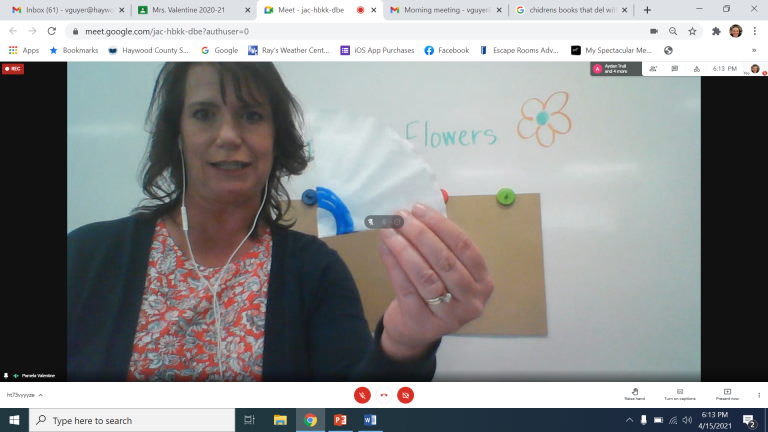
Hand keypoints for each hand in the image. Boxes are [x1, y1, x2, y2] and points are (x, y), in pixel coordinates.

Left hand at [378, 203, 493, 360]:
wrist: (416, 329)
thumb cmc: (435, 291)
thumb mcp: (447, 271)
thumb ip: (439, 246)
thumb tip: (413, 214)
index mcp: (483, 281)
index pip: (464, 246)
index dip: (440, 225)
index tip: (418, 208)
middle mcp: (472, 300)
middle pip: (445, 260)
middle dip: (420, 234)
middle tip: (400, 217)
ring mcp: (450, 316)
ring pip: (425, 275)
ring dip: (404, 248)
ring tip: (388, 230)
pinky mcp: (424, 323)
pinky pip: (406, 288)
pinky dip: (393, 265)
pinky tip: (385, 248)